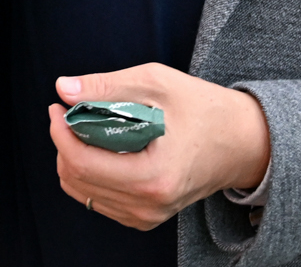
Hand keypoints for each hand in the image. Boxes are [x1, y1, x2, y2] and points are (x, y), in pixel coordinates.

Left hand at [47, 63, 271, 230]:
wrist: (242, 143)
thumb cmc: (205, 109)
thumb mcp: (157, 84)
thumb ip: (106, 86)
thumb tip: (64, 88)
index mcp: (153, 177)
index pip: (82, 163)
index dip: (60, 132)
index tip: (58, 106)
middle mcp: (148, 206)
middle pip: (78, 179)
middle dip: (63, 143)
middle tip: (69, 111)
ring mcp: (147, 216)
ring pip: (84, 192)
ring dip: (73, 158)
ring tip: (85, 126)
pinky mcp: (145, 217)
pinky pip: (100, 199)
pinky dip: (90, 173)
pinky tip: (101, 147)